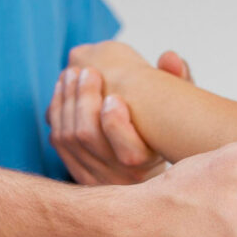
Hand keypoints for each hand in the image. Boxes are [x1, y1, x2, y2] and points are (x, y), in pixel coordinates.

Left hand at [47, 49, 190, 183]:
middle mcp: (121, 180)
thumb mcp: (180, 107)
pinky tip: (62, 89)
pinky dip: (56, 111)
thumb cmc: (167, 128)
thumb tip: (170, 56)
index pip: (129, 154)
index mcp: (150, 166)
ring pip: (68, 137)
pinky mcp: (77, 174)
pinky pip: (58, 142)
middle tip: (87, 71)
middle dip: (84, 99)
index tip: (114, 96)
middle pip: (89, 138)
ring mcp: (95, 179)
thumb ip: (179, 80)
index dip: (115, 124)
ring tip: (72, 74)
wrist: (148, 166)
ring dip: (67, 99)